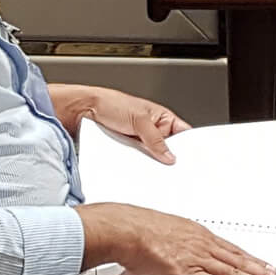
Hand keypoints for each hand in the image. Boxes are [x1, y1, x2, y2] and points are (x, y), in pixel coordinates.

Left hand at [52, 85, 189, 161]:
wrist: (84, 110)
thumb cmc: (111, 103)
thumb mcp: (139, 120)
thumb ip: (156, 140)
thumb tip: (170, 156)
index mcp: (162, 118)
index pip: (183, 134)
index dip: (189, 147)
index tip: (192, 161)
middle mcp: (153, 130)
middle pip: (168, 149)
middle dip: (169, 158)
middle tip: (173, 170)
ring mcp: (141, 140)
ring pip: (152, 156)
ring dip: (152, 163)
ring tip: (154, 171)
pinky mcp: (129, 149)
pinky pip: (138, 160)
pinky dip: (139, 165)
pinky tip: (140, 171)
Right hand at [76, 204, 275, 274]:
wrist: (125, 229)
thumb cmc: (138, 227)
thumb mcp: (166, 229)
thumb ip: (178, 240)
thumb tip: (181, 246)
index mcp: (199, 235)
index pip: (233, 250)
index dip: (252, 260)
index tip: (267, 266)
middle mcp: (203, 246)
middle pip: (240, 261)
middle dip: (263, 271)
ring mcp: (197, 260)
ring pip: (235, 273)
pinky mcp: (187, 274)